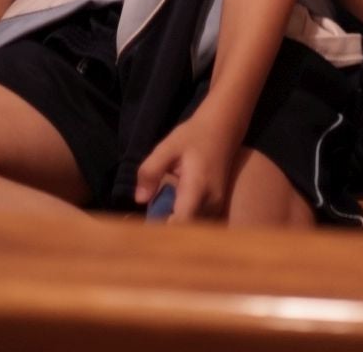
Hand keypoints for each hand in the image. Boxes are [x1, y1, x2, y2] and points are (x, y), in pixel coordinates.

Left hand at [134, 107, 237, 221]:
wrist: (223, 129)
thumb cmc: (194, 136)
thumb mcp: (168, 146)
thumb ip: (152, 170)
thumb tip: (139, 199)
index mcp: (198, 189)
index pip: (181, 223)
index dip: (162, 232)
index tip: (143, 231)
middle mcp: (211, 204)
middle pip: (186, 231)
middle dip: (165, 233)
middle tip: (144, 227)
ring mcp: (216, 208)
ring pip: (192, 230)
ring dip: (174, 229)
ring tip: (154, 221)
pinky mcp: (216, 209)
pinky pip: (197, 223)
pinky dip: (183, 223)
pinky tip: (168, 213)